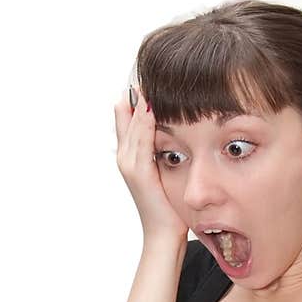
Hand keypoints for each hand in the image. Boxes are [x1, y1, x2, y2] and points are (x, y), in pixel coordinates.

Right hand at [114, 86, 189, 243]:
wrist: (164, 235)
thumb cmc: (170, 207)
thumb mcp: (167, 173)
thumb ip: (166, 152)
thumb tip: (176, 133)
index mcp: (131, 155)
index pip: (129, 117)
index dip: (138, 96)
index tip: (152, 75)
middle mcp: (125, 156)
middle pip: (126, 114)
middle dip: (137, 92)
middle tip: (148, 66)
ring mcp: (129, 164)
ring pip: (132, 124)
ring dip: (139, 101)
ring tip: (148, 77)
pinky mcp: (138, 171)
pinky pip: (140, 139)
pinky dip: (144, 121)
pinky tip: (151, 104)